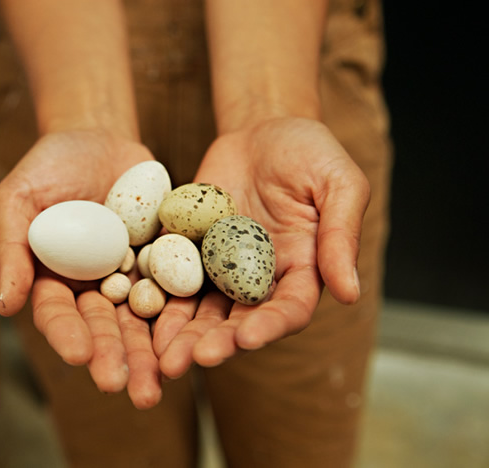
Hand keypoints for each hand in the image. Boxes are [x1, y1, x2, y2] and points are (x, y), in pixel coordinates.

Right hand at [0, 130, 161, 404]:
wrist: (101, 138)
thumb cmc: (51, 165)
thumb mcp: (20, 197)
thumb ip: (12, 247)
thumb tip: (5, 305)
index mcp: (54, 278)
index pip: (59, 314)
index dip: (68, 335)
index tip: (78, 355)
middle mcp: (93, 286)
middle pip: (104, 328)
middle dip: (116, 357)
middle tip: (127, 388)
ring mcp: (131, 276)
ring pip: (142, 320)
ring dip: (152, 352)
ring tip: (164, 380)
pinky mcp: (165, 261)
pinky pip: (177, 287)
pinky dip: (185, 313)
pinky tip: (196, 336)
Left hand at [153, 117, 369, 377]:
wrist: (261, 129)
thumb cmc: (309, 151)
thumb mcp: (338, 184)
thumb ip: (341, 235)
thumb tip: (350, 293)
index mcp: (302, 270)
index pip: (288, 309)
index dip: (268, 326)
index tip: (246, 339)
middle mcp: (259, 278)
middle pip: (238, 320)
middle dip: (216, 342)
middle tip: (190, 360)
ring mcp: (221, 266)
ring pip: (201, 310)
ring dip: (182, 334)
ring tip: (161, 356)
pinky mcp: (190, 251)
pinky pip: (171, 278)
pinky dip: (157, 297)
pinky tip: (137, 314)